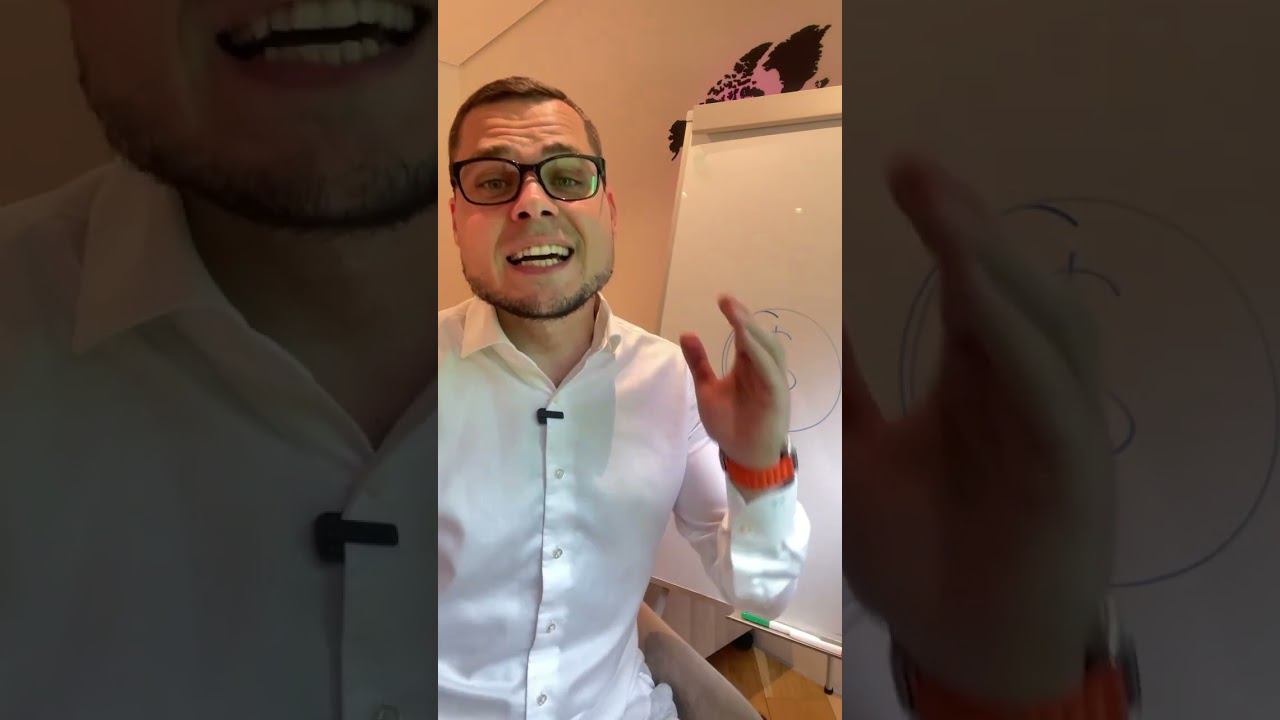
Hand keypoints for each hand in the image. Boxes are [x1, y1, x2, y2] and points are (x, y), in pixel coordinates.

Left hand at [680, 296, 790, 469]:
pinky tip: (746, 343)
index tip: (723, 300)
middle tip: (727, 302)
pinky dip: (760, 355)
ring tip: (737, 317)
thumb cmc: (729, 424)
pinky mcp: (777, 395)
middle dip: (745, 318)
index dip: (736, 317)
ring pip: (768, 349)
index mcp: (748, 365)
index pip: (744, 335)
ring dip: (754, 332)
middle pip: (758, 337)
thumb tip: (687, 333)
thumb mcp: (707, 389)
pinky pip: (770, 371)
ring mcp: (773, 381)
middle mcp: (763, 369)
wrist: (744, 456)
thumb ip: (699, 363)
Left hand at [843, 154, 1115, 703]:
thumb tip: (791, 334)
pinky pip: (1049, 387)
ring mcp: (1054, 422)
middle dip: (966, 227)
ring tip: (947, 217)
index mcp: (978, 381)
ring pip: (1040, 323)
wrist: (964, 643)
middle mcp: (1021, 388)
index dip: (943, 228)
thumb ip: (843, 394)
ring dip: (995, 265)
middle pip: (1007, 287)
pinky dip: (1017, 337)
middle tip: (917, 174)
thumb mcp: (858, 459)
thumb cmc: (918, 558)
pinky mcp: (1074, 464)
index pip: (967, 286)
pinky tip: (977, 295)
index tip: (900, 172)